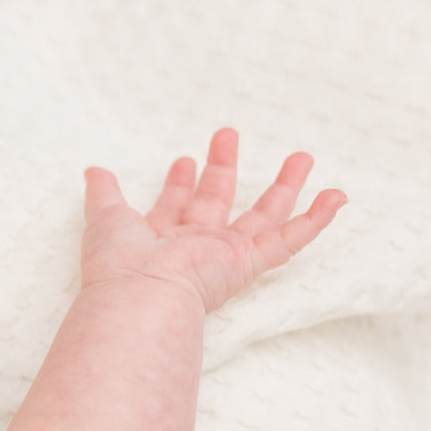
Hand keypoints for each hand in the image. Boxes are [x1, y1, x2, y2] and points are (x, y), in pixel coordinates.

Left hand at [80, 128, 346, 313]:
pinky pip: (289, 240)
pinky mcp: (248, 264)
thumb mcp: (106, 216)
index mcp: (159, 238)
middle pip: (216, 202)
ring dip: (282, 187)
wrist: (139, 294)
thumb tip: (93, 170)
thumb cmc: (117, 262)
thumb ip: (103, 192)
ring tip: (302, 157)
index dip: (179, 183)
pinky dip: (314, 220)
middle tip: (229, 136)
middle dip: (222, 169)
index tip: (183, 159)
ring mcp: (224, 255)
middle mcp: (194, 246)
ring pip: (262, 217)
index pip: (174, 206)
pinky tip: (336, 198)